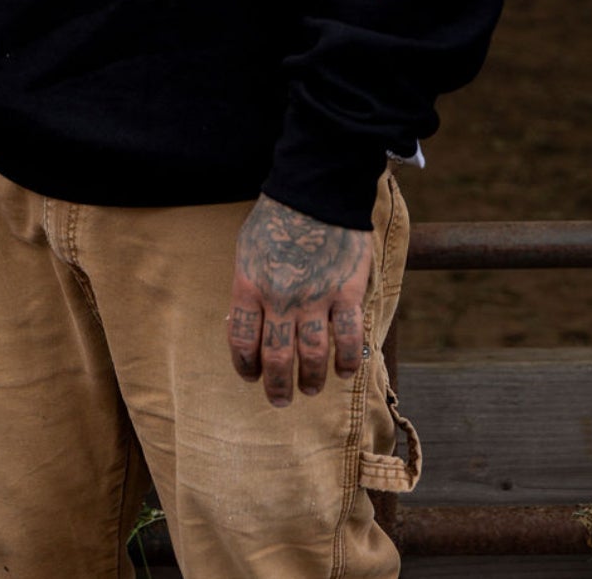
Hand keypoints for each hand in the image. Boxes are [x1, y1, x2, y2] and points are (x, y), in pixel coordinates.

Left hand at [227, 193, 372, 406]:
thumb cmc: (277, 218)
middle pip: (276, 357)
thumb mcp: (247, 249)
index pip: (242, 340)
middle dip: (277, 385)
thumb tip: (246, 325)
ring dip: (312, 379)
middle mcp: (280, 298)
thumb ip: (248, 287)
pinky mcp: (347, 292)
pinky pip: (348, 339)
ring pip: (312, 355)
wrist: (316, 190)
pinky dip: (346, 361)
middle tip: (279, 400)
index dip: (246, 366)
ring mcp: (316, 297)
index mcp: (250, 284)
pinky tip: (344, 371)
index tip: (251, 376)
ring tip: (311, 388)